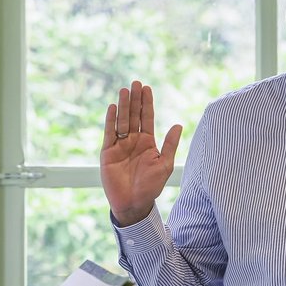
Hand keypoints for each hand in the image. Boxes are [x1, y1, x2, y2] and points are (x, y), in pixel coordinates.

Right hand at [101, 80, 182, 226]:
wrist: (133, 203)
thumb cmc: (151, 187)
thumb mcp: (164, 165)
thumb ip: (170, 145)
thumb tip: (178, 125)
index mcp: (147, 143)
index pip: (146, 118)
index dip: (147, 103)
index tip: (147, 88)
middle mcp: (133, 141)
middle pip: (134, 115)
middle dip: (135, 100)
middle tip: (136, 83)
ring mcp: (120, 146)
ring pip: (122, 121)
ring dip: (124, 106)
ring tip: (125, 90)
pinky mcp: (108, 152)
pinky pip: (110, 133)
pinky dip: (111, 120)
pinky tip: (113, 107)